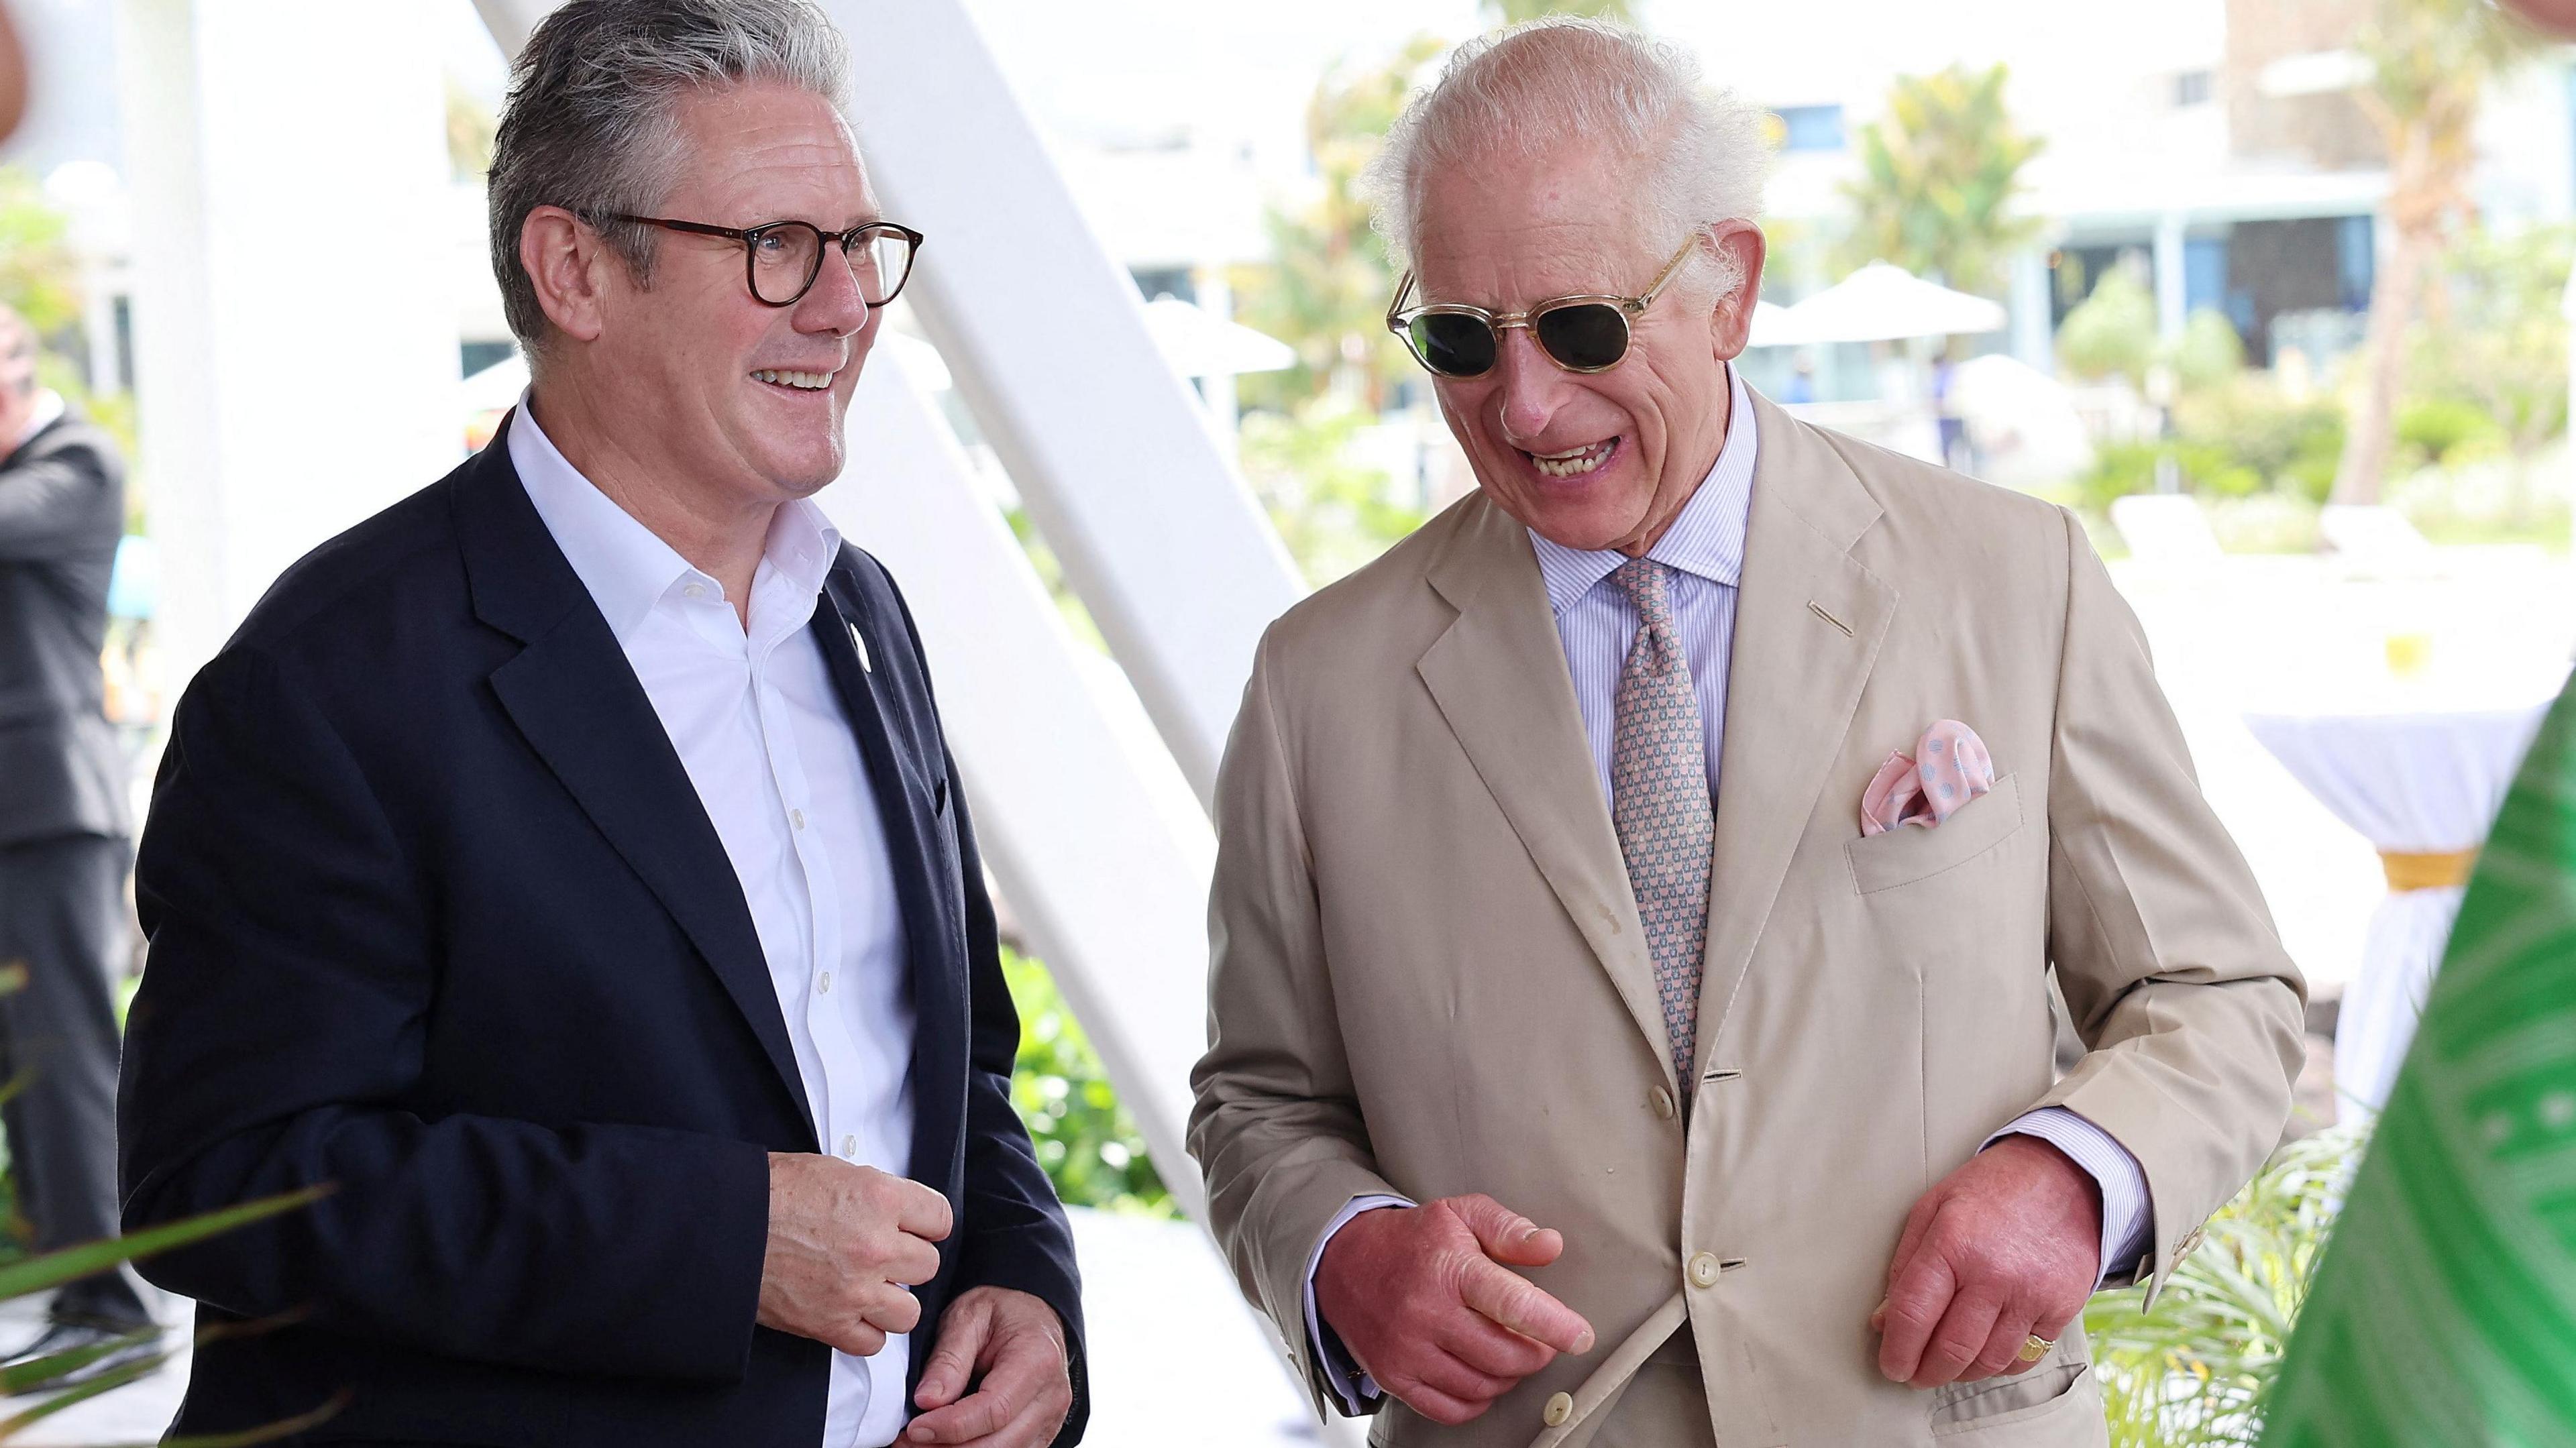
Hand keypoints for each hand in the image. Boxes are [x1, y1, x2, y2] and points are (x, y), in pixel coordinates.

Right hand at [759, 1153, 951, 1356]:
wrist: (724, 1224)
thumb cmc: (771, 1193)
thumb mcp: (834, 1171)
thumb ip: (874, 1193)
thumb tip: (895, 1210)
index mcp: (880, 1199)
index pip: (940, 1219)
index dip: (926, 1224)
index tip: (915, 1229)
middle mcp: (875, 1246)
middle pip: (928, 1265)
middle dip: (907, 1261)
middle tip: (883, 1257)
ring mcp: (855, 1289)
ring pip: (909, 1311)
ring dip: (892, 1302)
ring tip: (870, 1289)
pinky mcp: (830, 1323)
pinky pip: (873, 1342)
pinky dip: (864, 1332)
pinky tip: (849, 1313)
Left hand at [907, 1286, 1073, 1445]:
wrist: (1030, 1314)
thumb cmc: (1002, 1312)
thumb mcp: (968, 1317)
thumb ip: (948, 1359)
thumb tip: (927, 1401)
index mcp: (1037, 1360)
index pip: (994, 1409)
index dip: (951, 1426)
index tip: (915, 1428)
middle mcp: (1051, 1396)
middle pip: (999, 1443)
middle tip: (906, 1441)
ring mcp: (1050, 1419)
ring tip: (920, 1442)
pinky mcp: (1042, 1434)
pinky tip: (945, 1444)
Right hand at [1314, 1194, 1595, 1425]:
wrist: (1341, 1262)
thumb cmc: (1412, 1240)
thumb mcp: (1460, 1215)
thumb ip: (1509, 1229)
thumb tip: (1551, 1246)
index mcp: (1449, 1268)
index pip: (1513, 1303)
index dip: (1555, 1325)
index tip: (1580, 1336)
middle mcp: (1426, 1312)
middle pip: (1503, 1355)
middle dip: (1534, 1354)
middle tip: (1539, 1341)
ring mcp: (1407, 1349)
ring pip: (1482, 1386)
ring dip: (1508, 1376)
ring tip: (1507, 1353)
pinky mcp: (1393, 1377)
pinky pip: (1450, 1409)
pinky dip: (1477, 1400)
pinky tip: (1481, 1376)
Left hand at [1871, 1136, 2101, 1388]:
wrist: (2063, 1176)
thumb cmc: (1989, 1191)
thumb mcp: (1932, 1208)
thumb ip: (1905, 1266)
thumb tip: (1883, 1320)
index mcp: (1953, 1243)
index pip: (1913, 1314)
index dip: (1897, 1350)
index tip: (1891, 1366)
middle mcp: (1994, 1273)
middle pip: (1952, 1348)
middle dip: (1927, 1372)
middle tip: (1914, 1376)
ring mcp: (2032, 1294)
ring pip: (1989, 1361)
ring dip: (1961, 1373)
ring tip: (1946, 1367)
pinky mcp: (2062, 1308)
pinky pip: (2025, 1357)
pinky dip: (1999, 1365)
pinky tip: (1983, 1356)